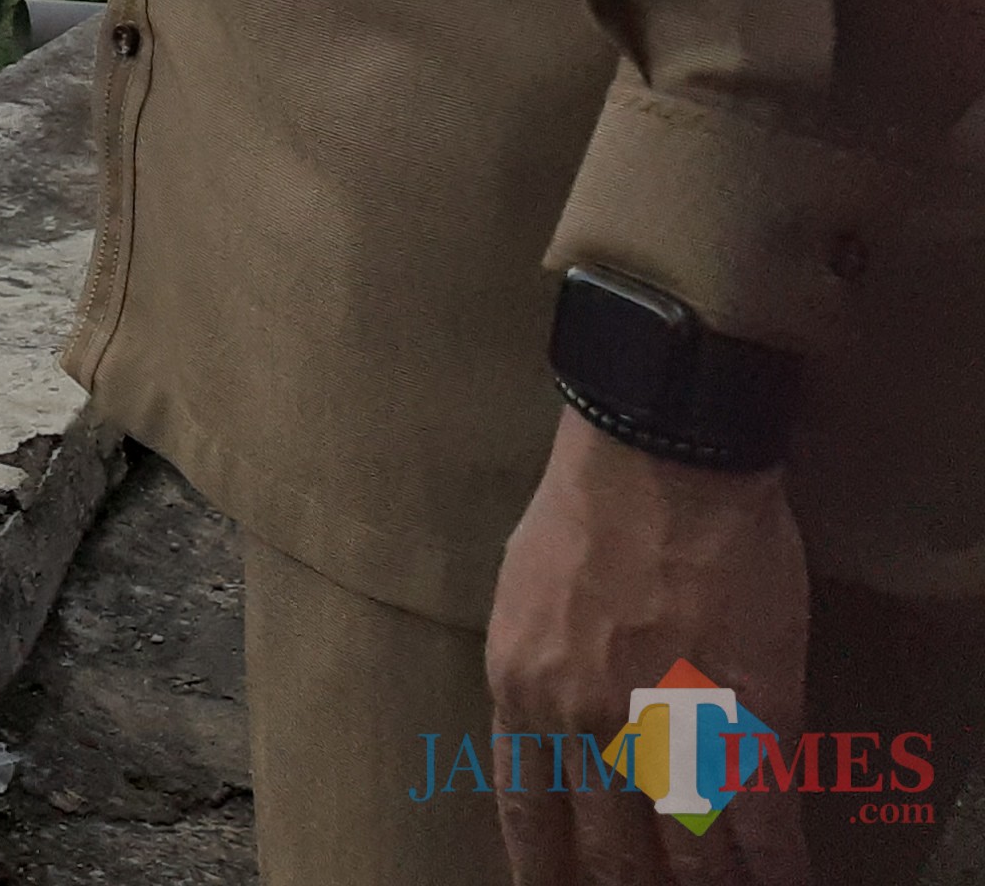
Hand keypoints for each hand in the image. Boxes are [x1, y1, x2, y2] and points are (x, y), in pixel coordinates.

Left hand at [490, 409, 809, 885]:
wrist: (662, 460)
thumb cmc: (587, 510)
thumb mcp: (522, 597)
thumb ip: (535, 674)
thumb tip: (550, 731)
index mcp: (523, 693)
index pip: (530, 816)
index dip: (548, 872)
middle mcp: (586, 726)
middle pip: (610, 849)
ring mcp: (669, 728)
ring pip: (689, 852)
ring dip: (704, 883)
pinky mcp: (749, 720)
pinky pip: (765, 824)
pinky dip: (776, 867)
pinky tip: (781, 883)